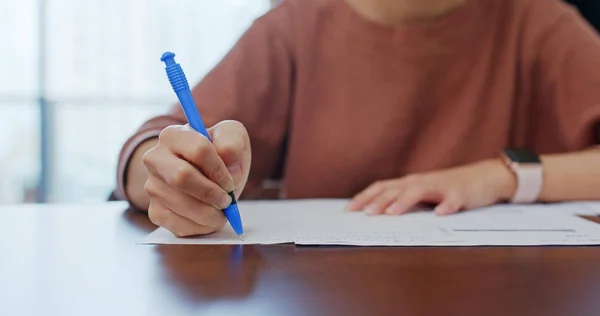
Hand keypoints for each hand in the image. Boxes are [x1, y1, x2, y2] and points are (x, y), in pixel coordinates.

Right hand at [142, 120, 250, 236]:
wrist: (207, 174)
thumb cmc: (221, 153)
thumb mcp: (232, 136)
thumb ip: (233, 143)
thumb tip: (230, 167)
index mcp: (172, 135)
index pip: (198, 150)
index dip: (219, 170)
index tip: (230, 181)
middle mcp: (155, 159)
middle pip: (182, 177)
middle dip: (210, 193)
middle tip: (227, 201)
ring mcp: (152, 186)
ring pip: (181, 204)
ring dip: (209, 213)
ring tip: (222, 211)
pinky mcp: (155, 211)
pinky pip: (177, 224)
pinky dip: (200, 227)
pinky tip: (210, 219)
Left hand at [347, 160, 516, 215]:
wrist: (484, 177)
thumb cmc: (449, 188)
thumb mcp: (422, 193)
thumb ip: (403, 199)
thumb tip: (378, 212)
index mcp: (410, 183)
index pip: (382, 187)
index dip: (365, 197)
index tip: (349, 209)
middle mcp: (421, 182)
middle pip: (396, 189)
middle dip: (379, 201)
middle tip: (366, 214)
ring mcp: (441, 186)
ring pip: (419, 191)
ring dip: (404, 201)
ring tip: (392, 213)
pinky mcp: (460, 194)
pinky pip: (453, 199)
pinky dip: (447, 205)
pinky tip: (441, 212)